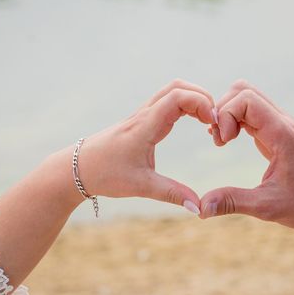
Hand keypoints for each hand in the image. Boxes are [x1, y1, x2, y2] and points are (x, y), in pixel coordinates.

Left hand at [79, 80, 214, 212]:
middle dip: (202, 97)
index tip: (213, 125)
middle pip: (178, 87)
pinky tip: (195, 121)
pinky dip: (186, 104)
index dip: (201, 104)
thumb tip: (198, 208)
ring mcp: (143, 114)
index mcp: (145, 126)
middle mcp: (145, 114)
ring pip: (172, 90)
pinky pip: (167, 101)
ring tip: (208, 121)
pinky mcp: (142, 119)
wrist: (77, 168)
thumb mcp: (141, 186)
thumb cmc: (105, 175)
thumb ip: (172, 194)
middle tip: (215, 121)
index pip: (177, 97)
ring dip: (194, 99)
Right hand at [200, 80, 293, 229]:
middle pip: (244, 91)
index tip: (222, 142)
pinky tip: (228, 140)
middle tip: (219, 140)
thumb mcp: (268, 207)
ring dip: (229, 114)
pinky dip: (236, 119)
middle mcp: (282, 122)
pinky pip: (252, 112)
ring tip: (222, 140)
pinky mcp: (277, 131)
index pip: (247, 99)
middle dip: (223, 110)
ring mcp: (280, 124)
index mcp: (282, 134)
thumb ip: (234, 202)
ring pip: (248, 97)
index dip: (226, 114)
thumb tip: (201, 208)